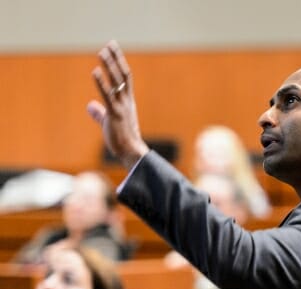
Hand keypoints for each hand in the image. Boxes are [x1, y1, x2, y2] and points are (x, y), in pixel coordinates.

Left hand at [87, 40, 148, 168]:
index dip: (120, 63)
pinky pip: (108, 96)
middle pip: (122, 76)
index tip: (114, 49)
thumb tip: (90, 106)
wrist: (132, 153)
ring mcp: (122, 108)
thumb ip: (100, 113)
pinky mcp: (115, 115)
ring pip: (116, 82)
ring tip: (102, 52)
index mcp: (128, 103)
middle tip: (110, 44)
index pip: (125, 79)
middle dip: (116, 59)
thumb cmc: (123, 140)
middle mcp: (127, 102)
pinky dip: (101, 83)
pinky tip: (95, 71)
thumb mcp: (111, 123)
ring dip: (109, 66)